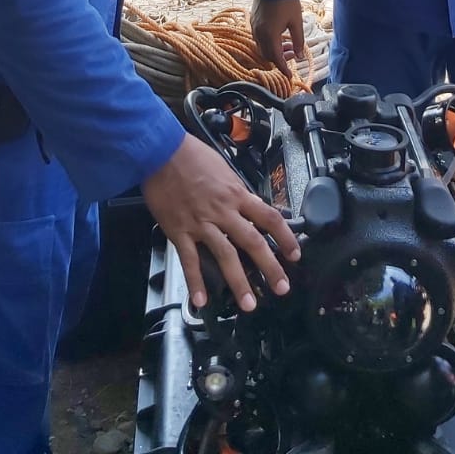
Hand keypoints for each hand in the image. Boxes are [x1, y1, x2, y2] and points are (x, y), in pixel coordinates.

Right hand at [143, 134, 299, 311]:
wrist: (160, 150)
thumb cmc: (190, 155)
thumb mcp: (223, 169)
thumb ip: (235, 191)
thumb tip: (248, 206)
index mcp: (237, 194)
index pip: (270, 218)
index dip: (286, 238)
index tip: (294, 255)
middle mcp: (223, 211)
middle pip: (253, 242)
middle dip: (270, 268)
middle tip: (281, 288)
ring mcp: (201, 223)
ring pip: (226, 256)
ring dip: (239, 282)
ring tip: (249, 304)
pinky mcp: (179, 231)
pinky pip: (190, 260)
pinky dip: (195, 282)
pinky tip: (201, 300)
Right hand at [250, 0, 305, 76]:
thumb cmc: (287, 1)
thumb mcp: (296, 22)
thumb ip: (299, 41)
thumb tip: (300, 55)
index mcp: (269, 35)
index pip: (275, 58)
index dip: (283, 68)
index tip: (289, 76)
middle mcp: (258, 33)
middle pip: (267, 55)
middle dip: (280, 58)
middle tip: (294, 53)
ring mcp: (254, 27)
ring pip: (262, 47)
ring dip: (275, 50)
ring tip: (289, 43)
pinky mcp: (253, 20)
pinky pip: (259, 38)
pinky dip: (269, 42)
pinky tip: (280, 35)